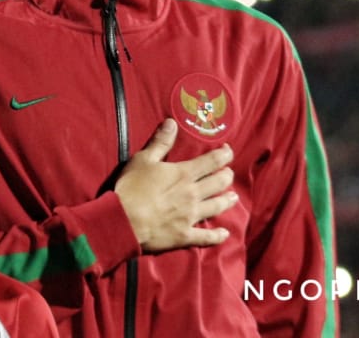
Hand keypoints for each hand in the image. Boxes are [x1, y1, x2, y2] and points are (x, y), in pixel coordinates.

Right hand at [114, 118, 237, 252]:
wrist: (124, 220)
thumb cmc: (131, 187)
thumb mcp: (143, 159)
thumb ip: (160, 143)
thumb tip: (172, 123)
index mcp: (184, 174)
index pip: (212, 161)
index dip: (224, 155)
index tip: (228, 152)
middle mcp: (193, 194)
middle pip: (219, 183)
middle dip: (227, 176)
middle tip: (229, 173)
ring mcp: (191, 216)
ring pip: (217, 207)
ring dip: (227, 201)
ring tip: (234, 197)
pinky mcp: (185, 235)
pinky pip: (206, 237)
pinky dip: (217, 236)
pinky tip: (224, 234)